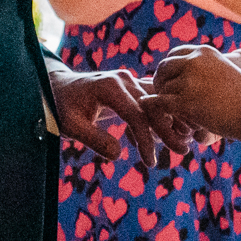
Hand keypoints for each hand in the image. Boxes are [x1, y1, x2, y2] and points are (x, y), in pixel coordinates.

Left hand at [51, 67, 186, 165]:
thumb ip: (94, 139)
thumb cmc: (62, 107)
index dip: (146, 139)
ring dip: (168, 121)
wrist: (58, 87)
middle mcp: (124, 79)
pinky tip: (159, 139)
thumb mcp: (71, 126)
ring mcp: (129, 81)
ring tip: (181, 143)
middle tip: (182, 151)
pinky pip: (150, 102)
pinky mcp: (131, 86)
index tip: (150, 162)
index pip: (137, 114)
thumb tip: (118, 155)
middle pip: (153, 105)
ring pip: (156, 102)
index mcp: (110, 86)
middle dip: (167, 130)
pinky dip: (158, 118)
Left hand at [151, 44, 240, 144]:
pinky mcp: (184, 101)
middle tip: (165, 98)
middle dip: (162, 83)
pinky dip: (159, 110)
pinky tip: (164, 117)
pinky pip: (160, 103)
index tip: (172, 82)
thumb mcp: (225, 72)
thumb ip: (205, 71)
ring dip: (165, 101)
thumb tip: (187, 80)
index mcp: (204, 52)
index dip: (170, 70)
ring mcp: (188, 81)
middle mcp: (194, 61)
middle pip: (164, 69)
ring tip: (177, 113)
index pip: (174, 55)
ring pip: (162, 89)